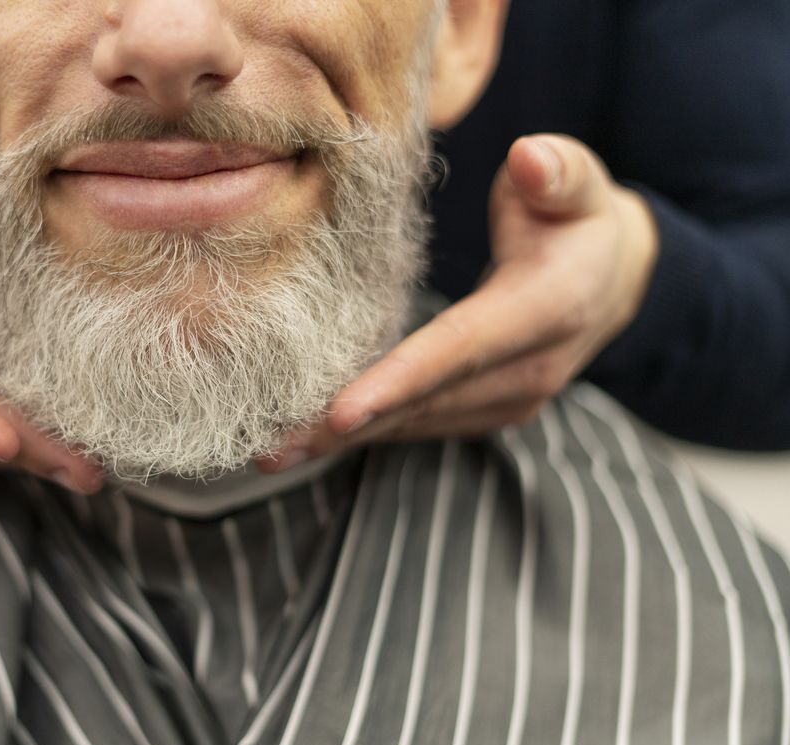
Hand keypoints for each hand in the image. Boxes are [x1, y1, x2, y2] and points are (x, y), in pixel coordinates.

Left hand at [261, 134, 658, 468]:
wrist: (612, 282)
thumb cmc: (578, 220)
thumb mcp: (579, 183)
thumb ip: (557, 172)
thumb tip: (530, 159)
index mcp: (548, 310)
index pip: (462, 348)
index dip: (399, 380)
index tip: (339, 411)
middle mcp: (530, 372)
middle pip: (424, 403)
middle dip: (344, 427)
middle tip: (269, 446)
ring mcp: (509, 401)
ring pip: (414, 424)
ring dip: (342, 440)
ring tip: (271, 448)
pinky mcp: (485, 412)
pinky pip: (418, 425)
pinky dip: (364, 432)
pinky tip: (308, 437)